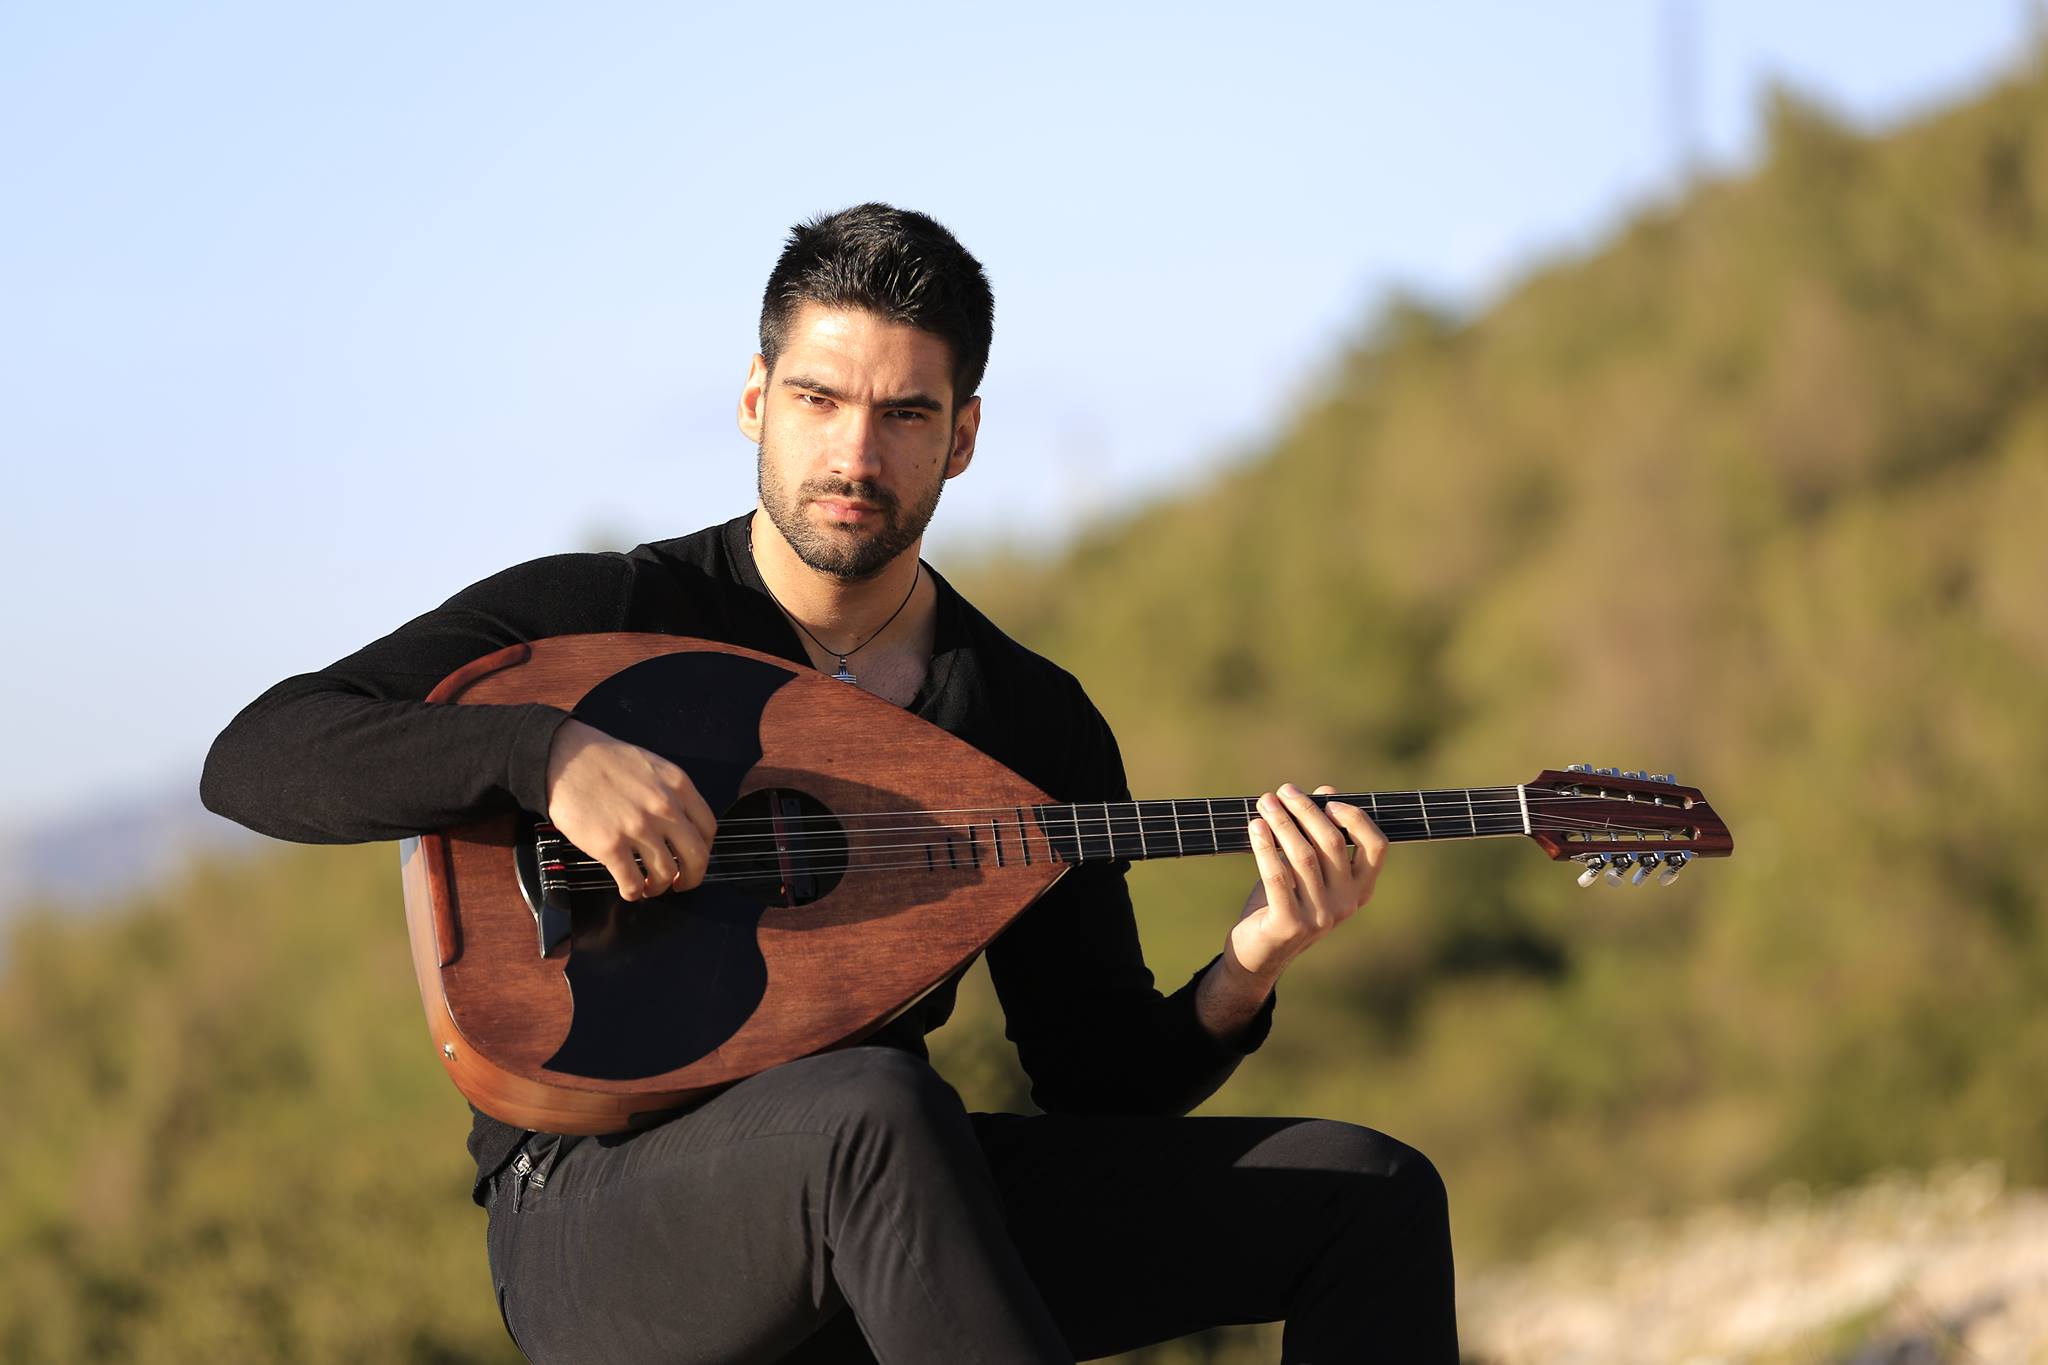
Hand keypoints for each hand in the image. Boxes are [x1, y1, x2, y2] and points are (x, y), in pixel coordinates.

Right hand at [543, 719, 717, 900]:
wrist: (567, 758)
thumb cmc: (606, 761)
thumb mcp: (653, 767)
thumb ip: (672, 794)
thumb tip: (682, 825)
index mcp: (678, 786)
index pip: (708, 829)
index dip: (704, 851)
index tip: (694, 859)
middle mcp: (664, 808)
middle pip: (695, 857)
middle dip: (691, 878)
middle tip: (681, 884)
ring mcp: (637, 828)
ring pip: (665, 873)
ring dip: (659, 887)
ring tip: (649, 887)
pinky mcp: (610, 845)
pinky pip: (632, 882)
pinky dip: (633, 892)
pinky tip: (629, 889)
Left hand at [1226, 782, 1387, 983]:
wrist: (1259, 954)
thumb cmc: (1284, 902)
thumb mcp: (1306, 870)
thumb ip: (1318, 835)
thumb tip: (1326, 791)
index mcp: (1360, 889)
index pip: (1377, 846)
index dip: (1356, 817)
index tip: (1327, 799)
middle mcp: (1346, 904)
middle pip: (1332, 843)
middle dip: (1306, 810)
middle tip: (1283, 791)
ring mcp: (1320, 917)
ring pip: (1303, 856)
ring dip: (1281, 823)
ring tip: (1265, 803)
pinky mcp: (1290, 924)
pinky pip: (1277, 876)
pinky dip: (1265, 846)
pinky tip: (1254, 827)